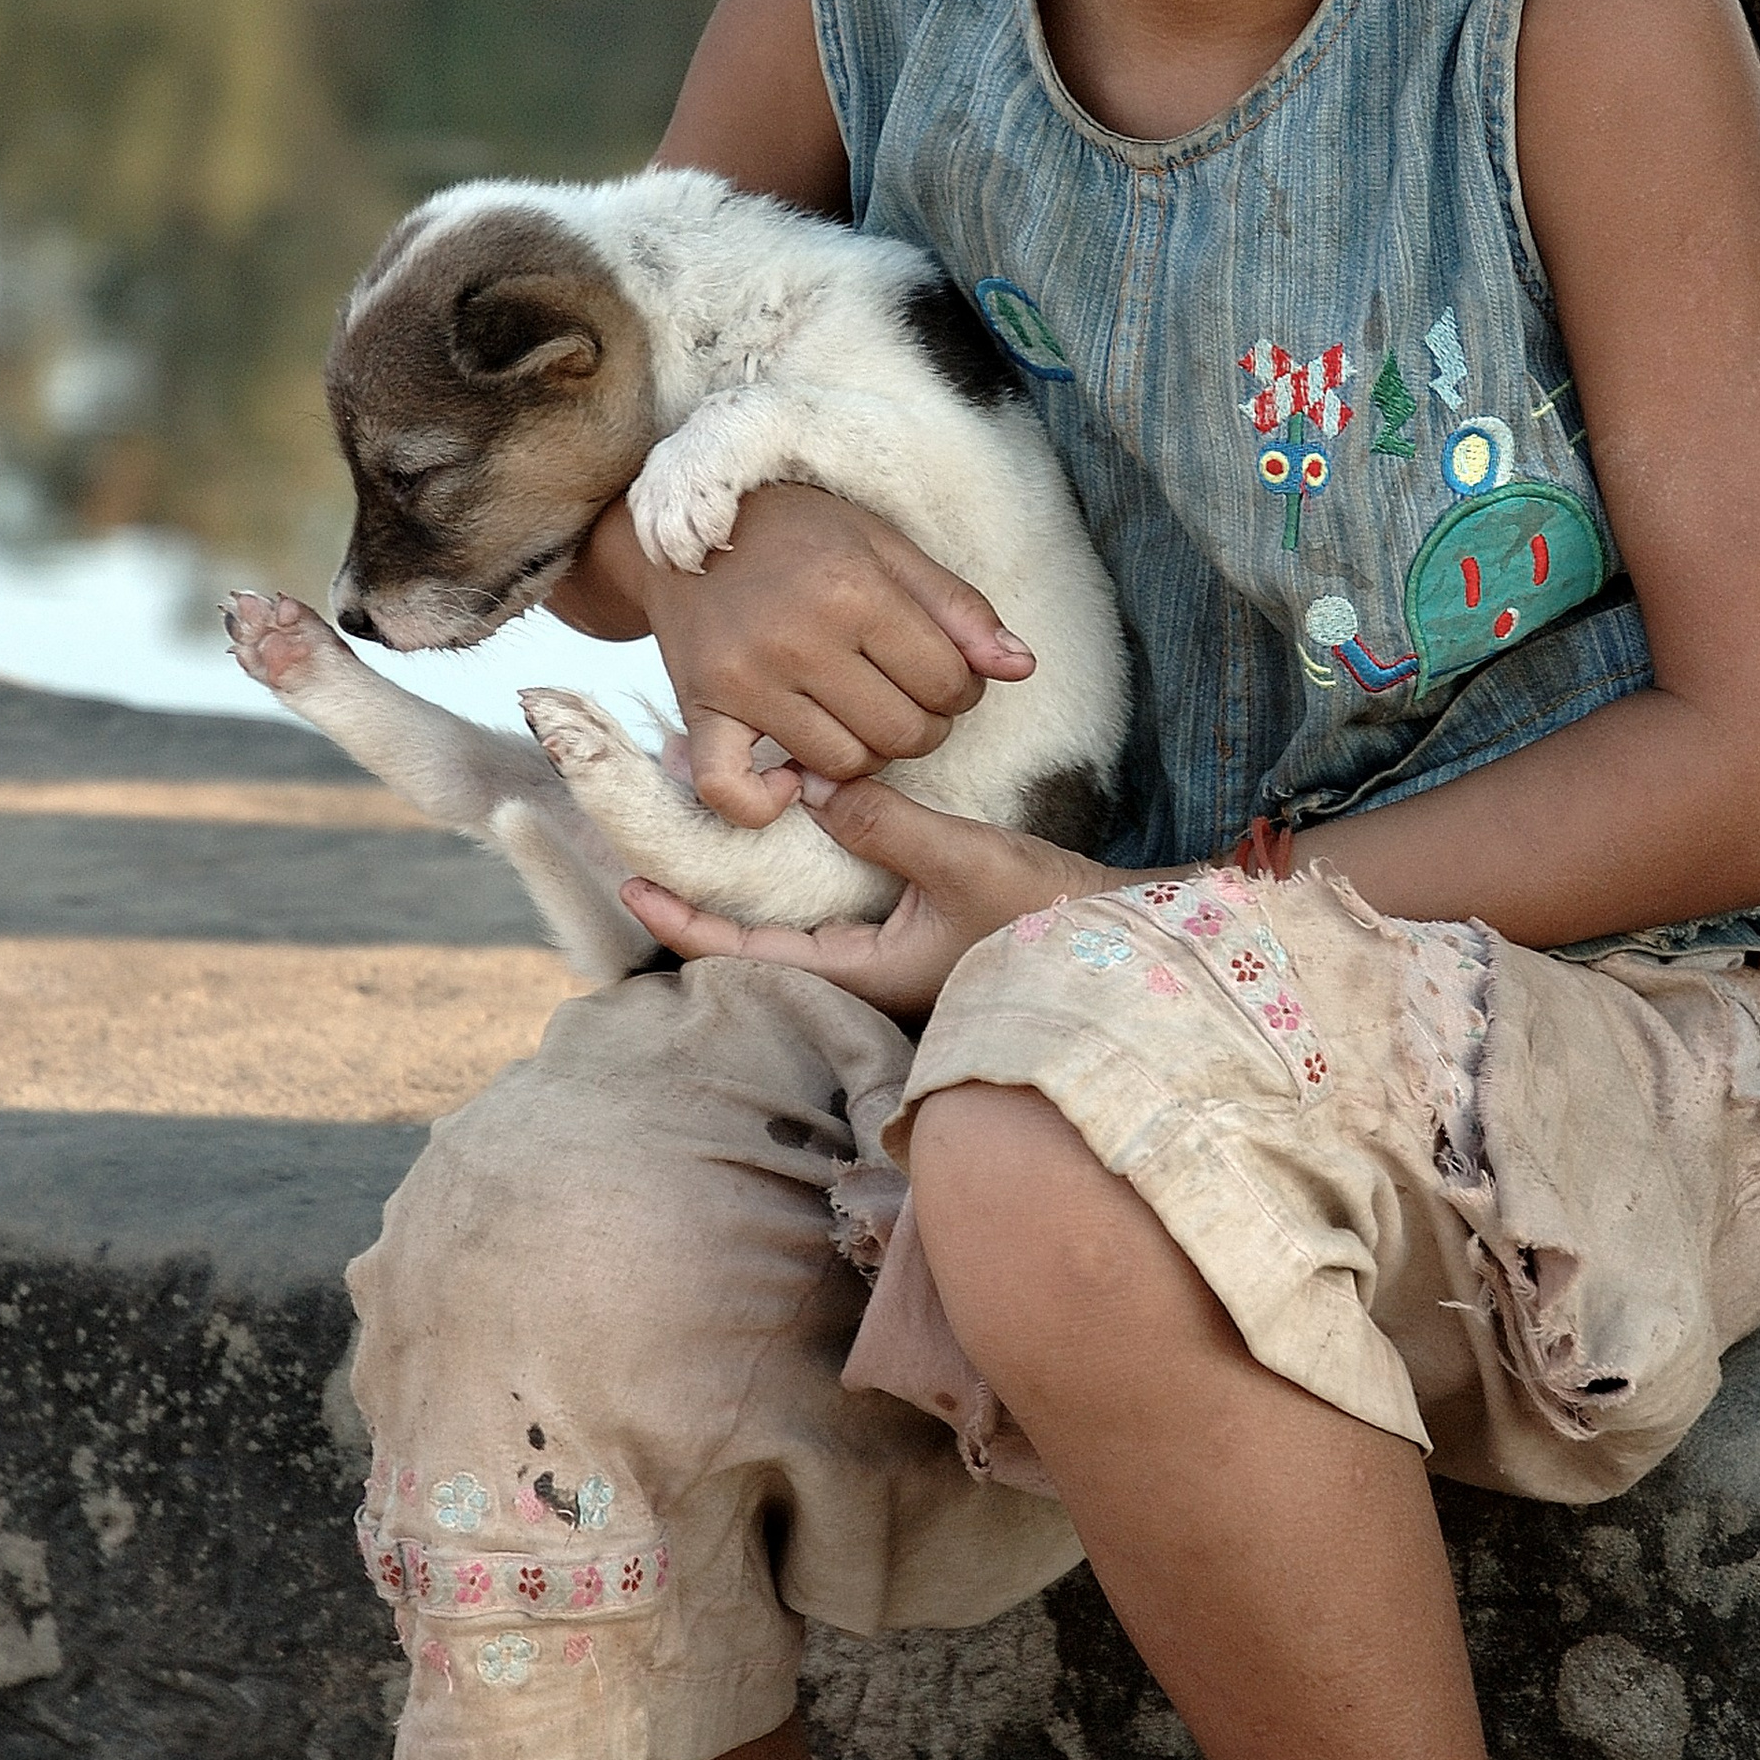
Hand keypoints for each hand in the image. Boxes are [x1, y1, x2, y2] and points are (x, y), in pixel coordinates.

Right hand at [552, 485, 1035, 828]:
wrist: (685, 527)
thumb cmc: (800, 534)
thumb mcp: (888, 546)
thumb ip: (959, 608)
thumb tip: (1023, 668)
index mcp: (854, 592)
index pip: (946, 682)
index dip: (961, 688)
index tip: (939, 672)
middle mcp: (799, 640)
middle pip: (902, 732)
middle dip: (923, 725)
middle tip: (903, 696)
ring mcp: (746, 681)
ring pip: (842, 765)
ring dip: (864, 757)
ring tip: (856, 718)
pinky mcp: (702, 710)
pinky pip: (732, 792)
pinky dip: (766, 804)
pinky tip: (791, 780)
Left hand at [620, 773, 1130, 1020]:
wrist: (1127, 947)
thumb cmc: (1050, 919)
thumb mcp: (962, 860)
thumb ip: (882, 822)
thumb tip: (808, 782)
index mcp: (864, 978)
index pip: (747, 954)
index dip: (684, 919)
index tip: (633, 882)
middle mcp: (868, 975)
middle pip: (761, 935)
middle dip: (710, 885)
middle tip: (664, 828)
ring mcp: (891, 957)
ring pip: (798, 916)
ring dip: (754, 870)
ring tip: (715, 813)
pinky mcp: (915, 932)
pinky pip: (838, 902)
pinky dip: (805, 863)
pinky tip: (796, 820)